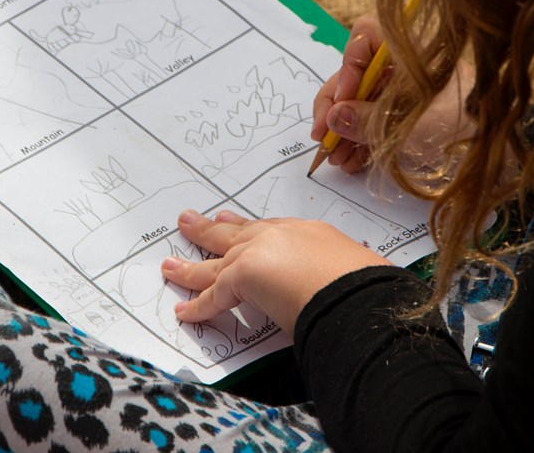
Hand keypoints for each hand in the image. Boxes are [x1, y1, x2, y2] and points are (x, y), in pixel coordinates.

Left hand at [161, 209, 390, 335]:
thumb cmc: (365, 283)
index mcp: (307, 233)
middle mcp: (279, 237)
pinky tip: (183, 312)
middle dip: (210, 229)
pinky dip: (198, 306)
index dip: (248, 228)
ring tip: (168, 264)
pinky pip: (213, 296)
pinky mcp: (243, 275)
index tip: (231, 221)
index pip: (270, 230)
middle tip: (189, 221)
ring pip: (215, 261)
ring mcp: (259, 253)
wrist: (355, 289)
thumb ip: (340, 275)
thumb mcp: (353, 270)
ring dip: (190, 265)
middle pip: (235, 233)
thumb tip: (351, 289)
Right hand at [312, 15, 476, 173]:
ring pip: (359, 104)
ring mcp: (400, 94)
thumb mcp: (409, 125)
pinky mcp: (402, 118)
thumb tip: (333, 117)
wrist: (497, 150)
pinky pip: (371, 123)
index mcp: (406, 55)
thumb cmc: (461, 127)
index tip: (340, 102)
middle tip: (323, 138)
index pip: (364, 39)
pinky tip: (351, 162)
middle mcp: (400, 69)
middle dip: (335, 109)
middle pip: (354, 77)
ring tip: (337, 159)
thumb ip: (367, 120)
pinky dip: (359, 141)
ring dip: (343, 132)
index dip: (346, 67)